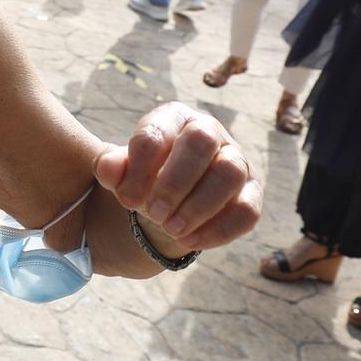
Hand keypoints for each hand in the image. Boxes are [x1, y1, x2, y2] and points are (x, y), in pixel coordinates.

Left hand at [95, 103, 260, 248]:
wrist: (168, 202)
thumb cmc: (143, 178)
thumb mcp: (120, 172)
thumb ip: (110, 167)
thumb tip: (108, 167)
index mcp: (173, 118)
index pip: (157, 133)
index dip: (139, 168)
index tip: (126, 199)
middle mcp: (209, 132)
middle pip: (201, 142)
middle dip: (174, 182)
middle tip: (153, 213)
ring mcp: (236, 160)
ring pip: (230, 174)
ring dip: (198, 206)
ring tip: (171, 229)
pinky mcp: (251, 193)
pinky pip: (246, 210)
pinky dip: (218, 230)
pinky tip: (190, 241)